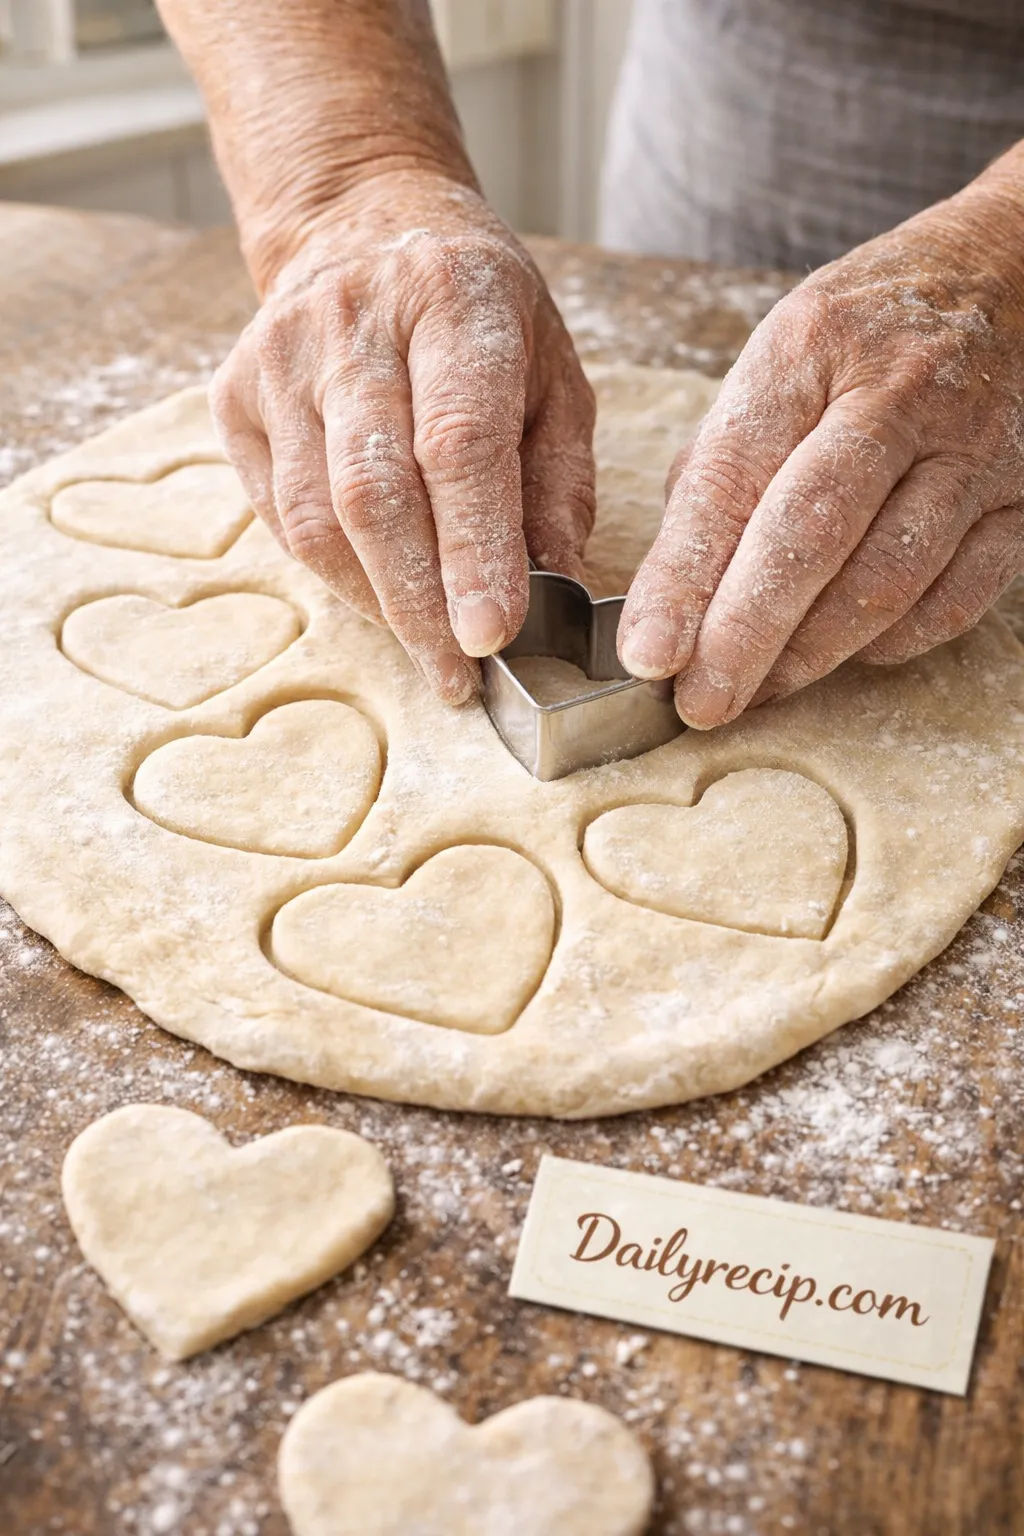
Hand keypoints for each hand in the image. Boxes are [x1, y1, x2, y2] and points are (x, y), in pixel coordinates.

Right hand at [212, 168, 595, 702]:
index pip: (459, 444)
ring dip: (375, 600)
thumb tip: (557, 586)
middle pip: (375, 492)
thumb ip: (558, 480)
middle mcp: (355, 322)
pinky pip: (281, 513)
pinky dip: (334, 572)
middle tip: (459, 674)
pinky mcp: (235, 394)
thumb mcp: (552, 372)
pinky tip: (380, 595)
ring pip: (317, 515)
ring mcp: (281, 357)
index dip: (475, 549)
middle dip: (419, 601)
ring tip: (428, 650)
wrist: (363, 225)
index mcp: (454, 300)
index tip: (494, 635)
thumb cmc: (479, 315)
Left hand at [617, 163, 1023, 726]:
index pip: (734, 478)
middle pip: (814, 537)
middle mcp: (900, 395)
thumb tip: (672, 585)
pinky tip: (843, 654)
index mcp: (812, 348)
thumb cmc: (869, 329)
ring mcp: (974, 448)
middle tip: (699, 702)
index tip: (646, 651)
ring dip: (812, 654)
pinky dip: (891, 642)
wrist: (1009, 274)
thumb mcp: (778, 357)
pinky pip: (955, 598)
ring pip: (889, 581)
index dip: (684, 577)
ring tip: (756, 691)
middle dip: (745, 636)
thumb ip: (725, 460)